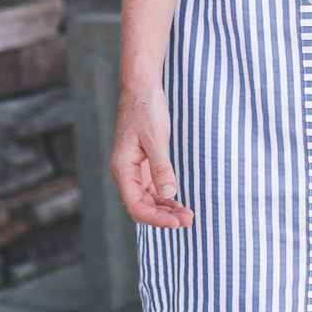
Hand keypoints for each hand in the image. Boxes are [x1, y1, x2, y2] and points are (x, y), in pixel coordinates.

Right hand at [110, 80, 192, 227]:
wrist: (142, 90)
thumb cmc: (147, 110)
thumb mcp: (156, 138)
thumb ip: (161, 168)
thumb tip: (168, 194)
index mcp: (122, 168)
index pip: (135, 205)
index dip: (156, 218)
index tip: (177, 222)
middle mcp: (124, 173)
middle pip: (141, 207)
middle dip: (163, 217)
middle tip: (189, 220)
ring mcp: (132, 171)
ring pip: (147, 201)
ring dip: (165, 210)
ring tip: (187, 215)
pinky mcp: (141, 166)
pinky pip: (151, 190)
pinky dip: (164, 199)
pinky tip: (178, 202)